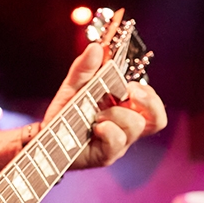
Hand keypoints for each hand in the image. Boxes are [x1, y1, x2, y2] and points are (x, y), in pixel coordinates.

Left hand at [42, 43, 167, 169]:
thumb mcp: (74, 86)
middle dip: (148, 101)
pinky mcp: (107, 155)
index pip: (152, 104)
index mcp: (125, 109)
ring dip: (116, 114)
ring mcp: (119, 142)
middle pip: (157, 119)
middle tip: (130, 92)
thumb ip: (85, 68)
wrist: (46, 137)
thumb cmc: (65, 113)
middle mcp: (126, 127)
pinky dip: (108, 130)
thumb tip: (97, 47)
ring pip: (136, 126)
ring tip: (96, 114)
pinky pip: (118, 141)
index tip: (131, 84)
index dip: (149, 93)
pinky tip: (95, 127)